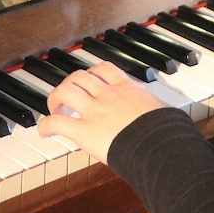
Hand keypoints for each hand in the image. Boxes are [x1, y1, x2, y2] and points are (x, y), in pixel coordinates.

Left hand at [37, 61, 166, 163]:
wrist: (160, 143)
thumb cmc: (166, 131)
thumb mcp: (162, 110)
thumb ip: (156, 110)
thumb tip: (169, 117)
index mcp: (128, 88)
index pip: (105, 69)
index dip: (91, 73)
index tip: (88, 80)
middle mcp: (109, 94)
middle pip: (80, 76)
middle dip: (69, 84)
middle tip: (67, 97)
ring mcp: (95, 111)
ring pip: (65, 90)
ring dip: (55, 99)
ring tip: (55, 110)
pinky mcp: (85, 132)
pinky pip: (57, 123)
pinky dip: (45, 126)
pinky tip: (44, 132)